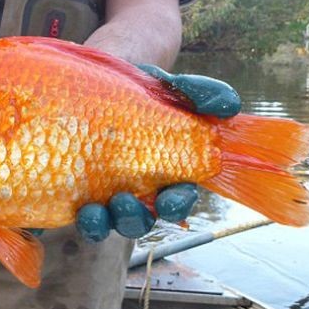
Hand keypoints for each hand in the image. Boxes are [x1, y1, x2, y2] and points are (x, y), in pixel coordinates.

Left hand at [76, 64, 240, 241]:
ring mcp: (107, 195)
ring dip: (107, 222)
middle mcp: (138, 191)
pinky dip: (85, 221)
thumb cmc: (141, 92)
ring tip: (99, 208)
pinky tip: (81, 210)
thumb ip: (200, 94)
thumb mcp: (170, 87)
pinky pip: (84, 219)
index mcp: (166, 173)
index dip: (177, 204)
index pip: (178, 199)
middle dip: (137, 217)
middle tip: (126, 201)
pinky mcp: (80, 193)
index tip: (170, 199)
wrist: (97, 85)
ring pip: (113, 223)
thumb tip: (228, 106)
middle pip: (144, 219)